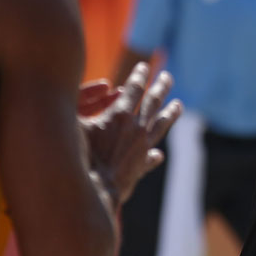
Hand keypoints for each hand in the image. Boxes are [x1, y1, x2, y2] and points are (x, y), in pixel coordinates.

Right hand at [79, 62, 181, 205]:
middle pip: (153, 101)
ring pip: (161, 123)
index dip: (139, 76)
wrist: (92, 189)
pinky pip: (152, 151)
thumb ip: (81, 109)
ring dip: (170, 113)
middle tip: (168, 77)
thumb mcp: (77, 128)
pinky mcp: (141, 163)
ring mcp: (142, 145)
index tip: (144, 66)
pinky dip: (155, 150)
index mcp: (120, 114)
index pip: (134, 88)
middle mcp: (136, 127)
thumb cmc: (78, 155)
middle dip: (161, 87)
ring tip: (179, 105)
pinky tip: (159, 153)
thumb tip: (81, 94)